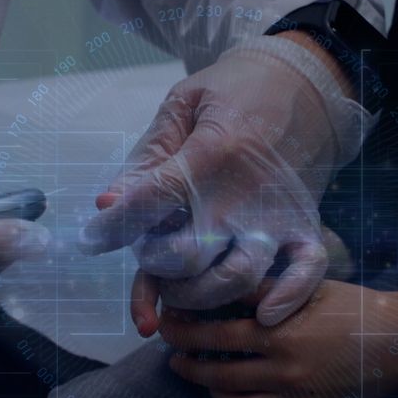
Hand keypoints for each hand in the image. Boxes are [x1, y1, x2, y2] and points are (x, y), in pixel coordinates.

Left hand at [80, 34, 368, 325]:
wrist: (303, 84)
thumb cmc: (233, 93)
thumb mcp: (182, 107)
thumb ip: (146, 160)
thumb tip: (106, 205)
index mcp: (210, 154)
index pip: (148, 204)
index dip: (112, 228)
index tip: (91, 239)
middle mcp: (244, 193)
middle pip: (187, 256)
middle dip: (154, 266)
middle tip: (148, 255)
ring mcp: (278, 215)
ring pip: (236, 278)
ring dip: (199, 295)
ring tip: (181, 287)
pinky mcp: (305, 226)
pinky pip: (306, 272)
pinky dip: (287, 298)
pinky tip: (262, 314)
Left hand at [156, 280, 397, 397]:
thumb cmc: (355, 307)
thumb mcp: (308, 289)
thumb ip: (265, 291)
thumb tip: (222, 285)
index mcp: (280, 338)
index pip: (216, 338)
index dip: (184, 334)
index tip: (168, 328)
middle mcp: (284, 374)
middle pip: (219, 377)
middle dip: (189, 367)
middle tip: (175, 358)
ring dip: (215, 397)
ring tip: (207, 382)